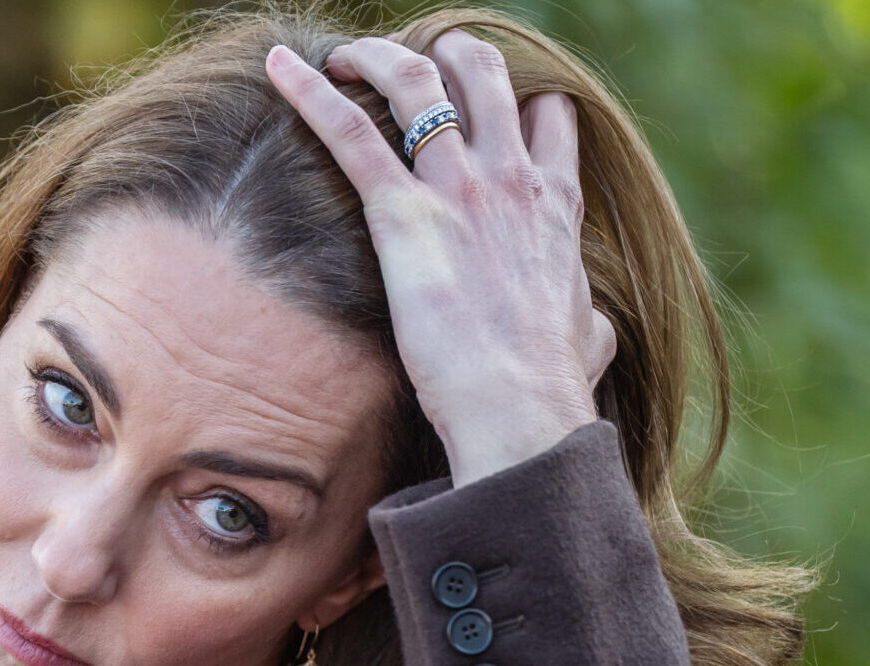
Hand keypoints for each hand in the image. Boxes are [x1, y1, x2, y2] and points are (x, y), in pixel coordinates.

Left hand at [264, 32, 616, 486]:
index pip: (546, 114)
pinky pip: (350, 132)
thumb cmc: (550, 387)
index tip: (485, 102)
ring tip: (347, 56)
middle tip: (412, 61)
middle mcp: (510, 178)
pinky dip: (310, 91)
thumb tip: (590, 329)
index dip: (516, 97)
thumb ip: (585, 316)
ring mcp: (458, 189)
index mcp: (555, 204)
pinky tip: (279, 66)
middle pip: (482, 74)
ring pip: (417, 82)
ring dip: (376, 56)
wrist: (521, 410)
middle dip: (447, 52)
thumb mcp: (590, 338)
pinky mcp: (403, 215)